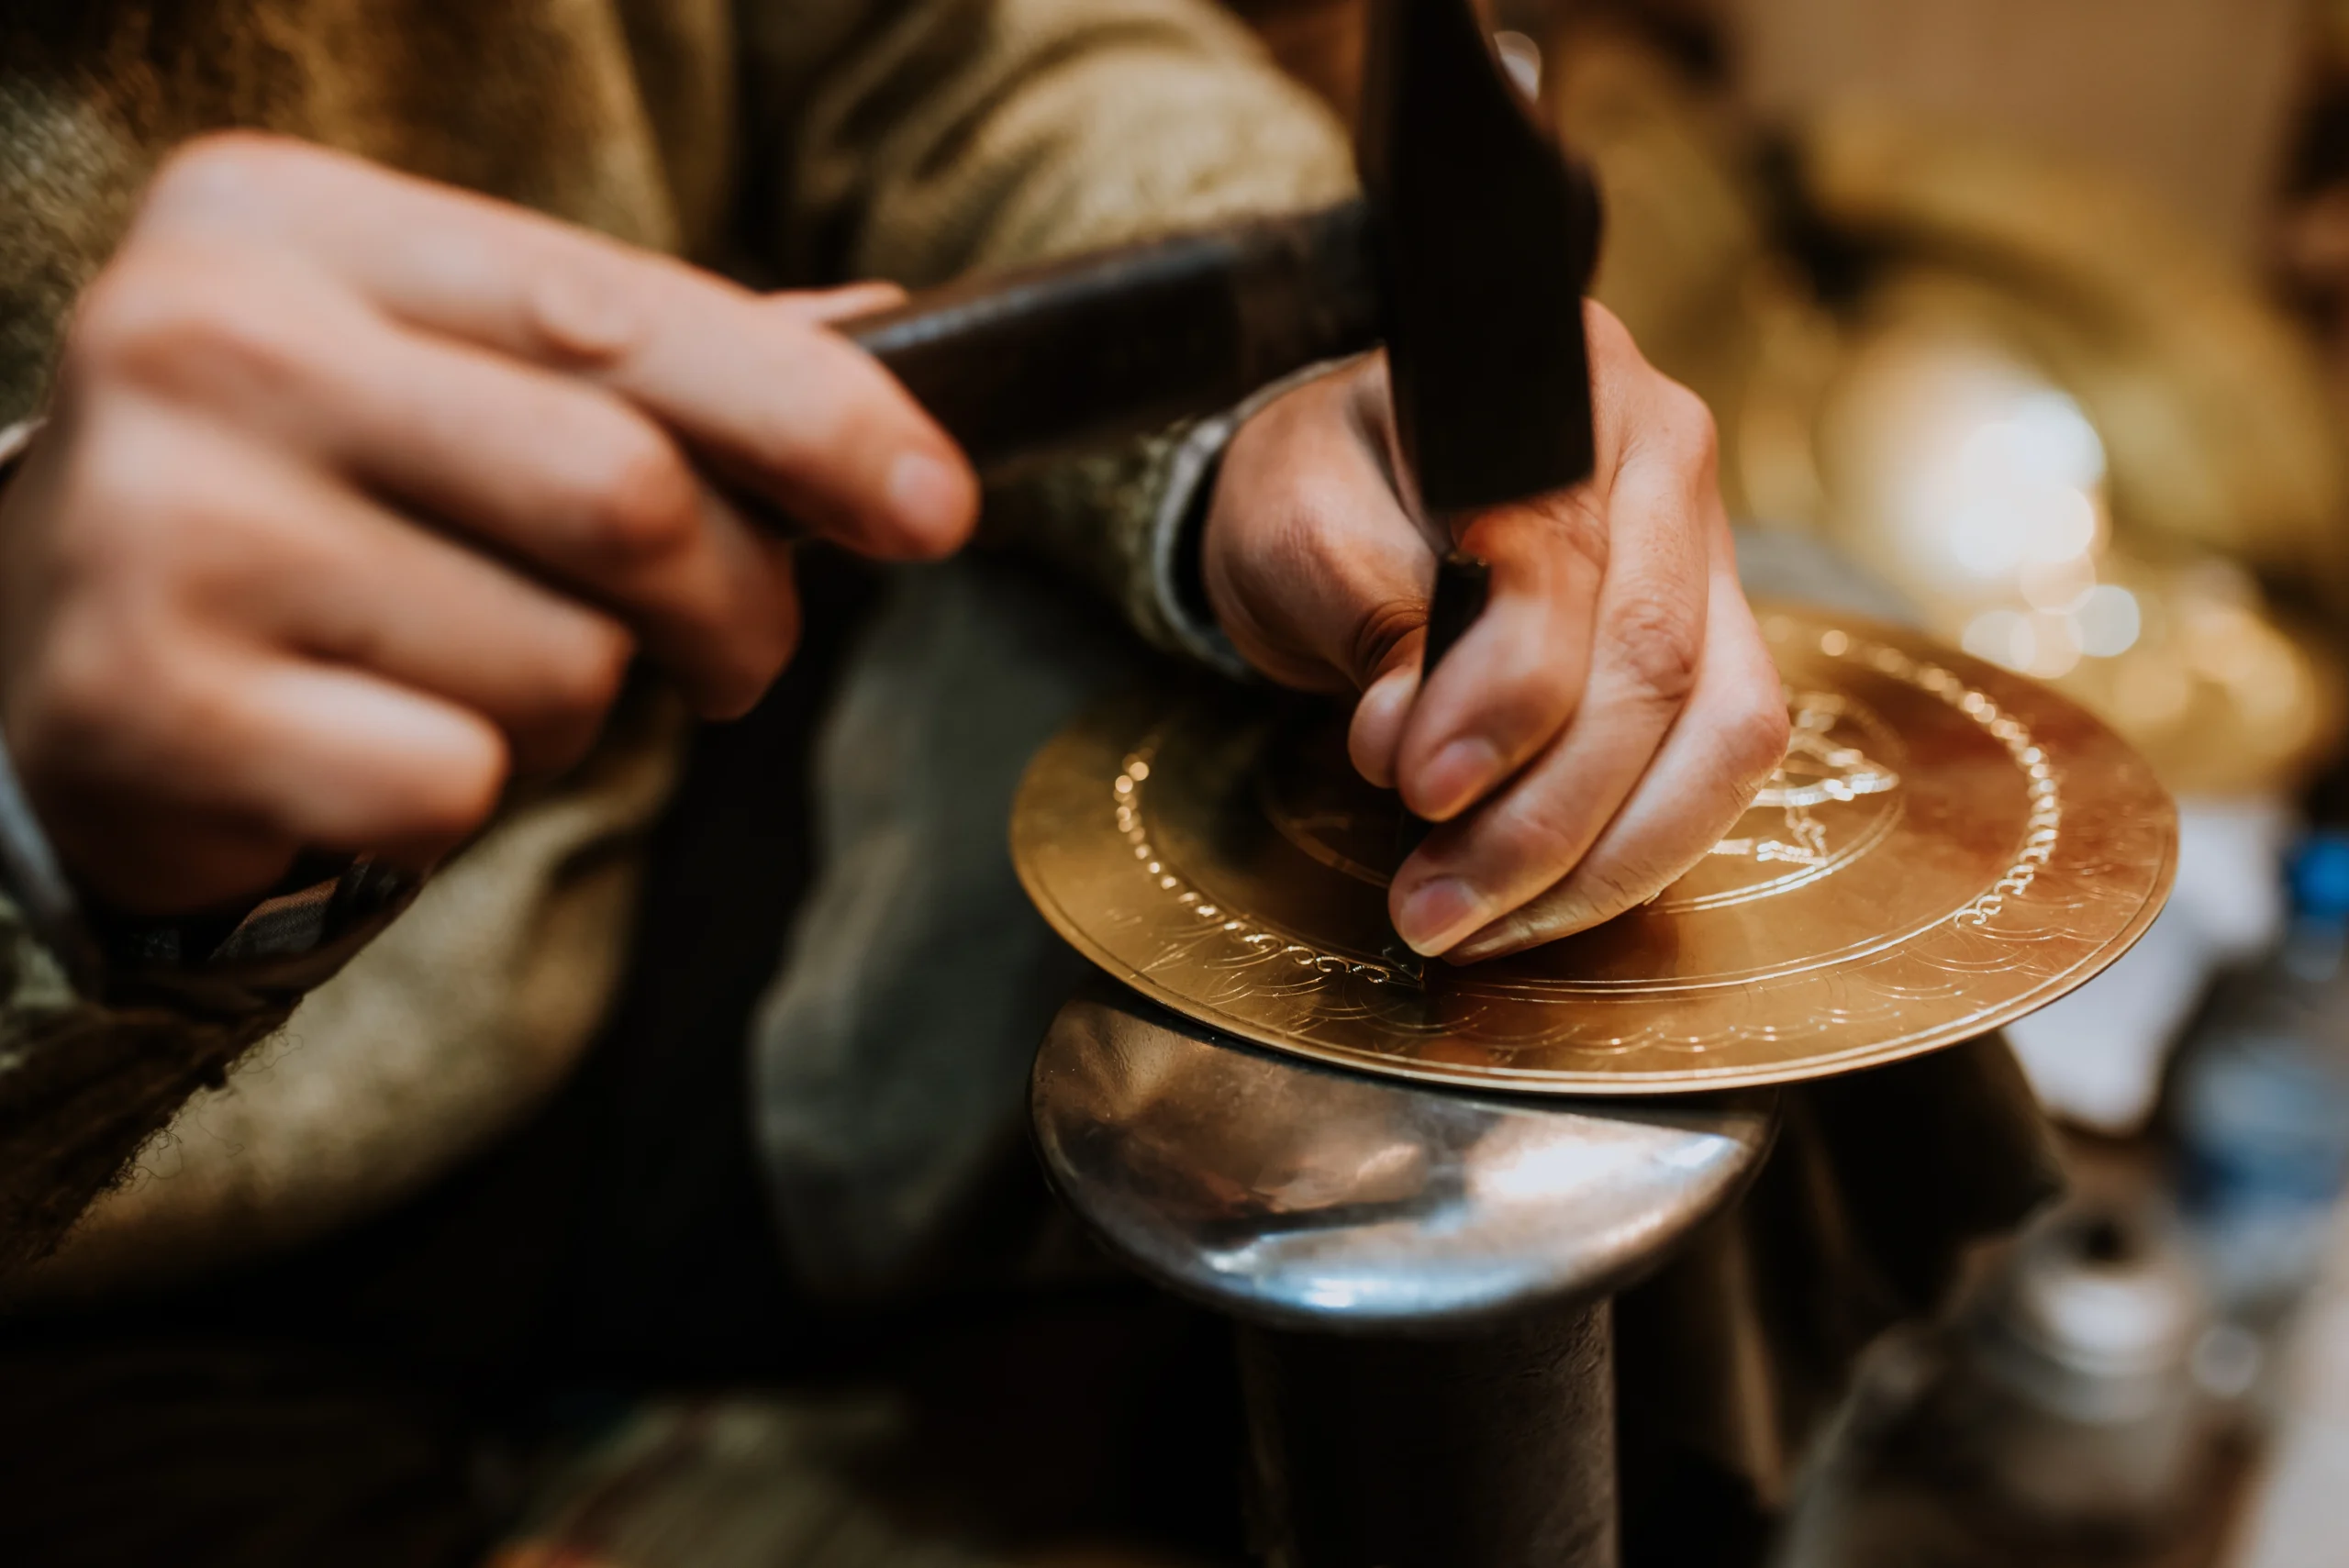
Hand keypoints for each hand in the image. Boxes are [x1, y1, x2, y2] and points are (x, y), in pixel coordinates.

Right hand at [0, 134, 976, 916]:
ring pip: (556, 664)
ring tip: (461, 675)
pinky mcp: (145, 707)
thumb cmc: (307, 505)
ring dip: (573, 705)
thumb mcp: (448, 382)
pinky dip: (460, 794)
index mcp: (288, 221)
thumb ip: (649, 357)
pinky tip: (365, 747)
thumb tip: (889, 330)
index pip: (622, 315)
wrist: (40, 654)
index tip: (941, 508)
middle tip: (736, 656)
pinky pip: (453, 783)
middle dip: (736, 606)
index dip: (818, 422)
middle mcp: (205, 341)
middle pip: (625, 497)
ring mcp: (160, 528)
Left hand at [1200, 304, 1787, 960]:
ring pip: (1723, 735)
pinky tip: (1533, 906)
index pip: (1567, 567)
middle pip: (1659, 666)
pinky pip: (1715, 769)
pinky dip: (1630, 856)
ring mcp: (1706, 556)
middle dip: (1547, 817)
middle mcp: (1664, 459)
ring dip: (1605, 861)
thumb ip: (1369, 616)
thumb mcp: (1300, 522)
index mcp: (1564, 388)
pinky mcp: (1712, 646)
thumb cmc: (1318, 483)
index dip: (1503, 699)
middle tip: (1432, 906)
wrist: (1340, 485)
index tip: (1419, 789)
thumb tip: (1424, 747)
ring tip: (1476, 924)